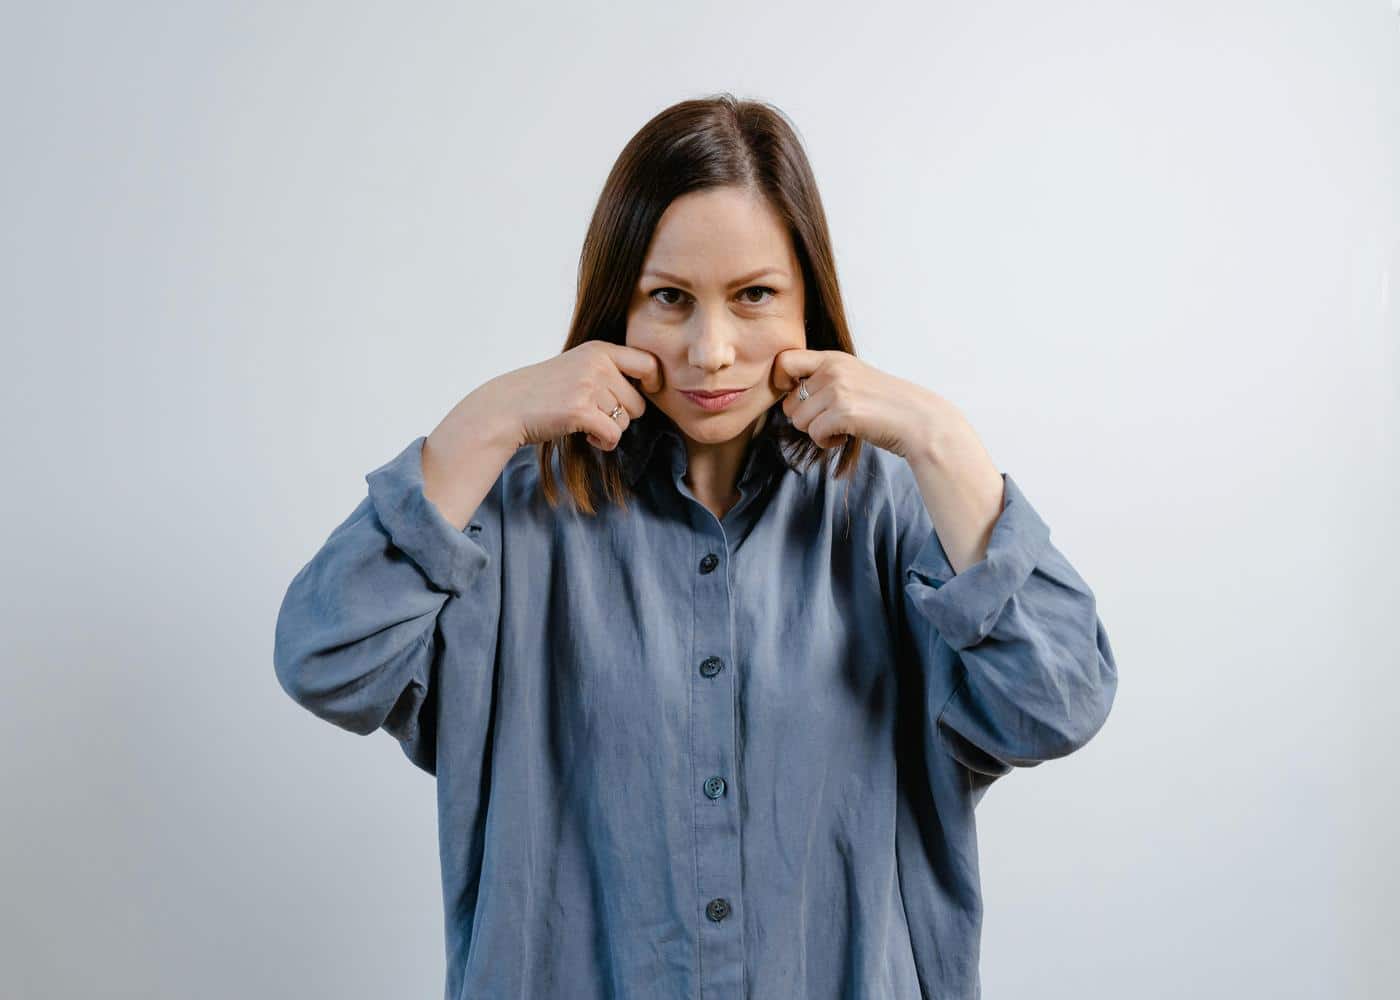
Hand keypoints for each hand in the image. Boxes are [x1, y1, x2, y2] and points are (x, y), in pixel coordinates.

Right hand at [471, 341, 664, 451]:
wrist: (507, 407)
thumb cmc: (544, 392)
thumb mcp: (578, 366)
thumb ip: (609, 370)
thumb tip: (652, 384)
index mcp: (599, 350)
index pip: (648, 362)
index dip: (653, 382)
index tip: (645, 393)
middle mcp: (597, 364)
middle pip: (639, 402)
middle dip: (622, 416)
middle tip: (596, 415)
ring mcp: (589, 386)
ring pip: (626, 421)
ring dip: (609, 429)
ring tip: (585, 423)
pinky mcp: (581, 411)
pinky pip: (613, 435)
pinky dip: (603, 442)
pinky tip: (587, 436)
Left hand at [772, 349, 954, 458]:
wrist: (918, 420)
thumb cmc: (884, 404)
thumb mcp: (852, 378)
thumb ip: (823, 379)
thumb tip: (787, 396)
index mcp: (833, 358)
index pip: (784, 360)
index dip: (782, 382)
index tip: (799, 397)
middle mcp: (832, 370)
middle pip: (789, 402)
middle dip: (805, 418)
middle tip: (830, 420)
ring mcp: (838, 390)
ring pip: (799, 421)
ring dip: (817, 431)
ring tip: (841, 427)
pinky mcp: (844, 412)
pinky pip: (814, 434)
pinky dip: (826, 442)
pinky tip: (845, 436)